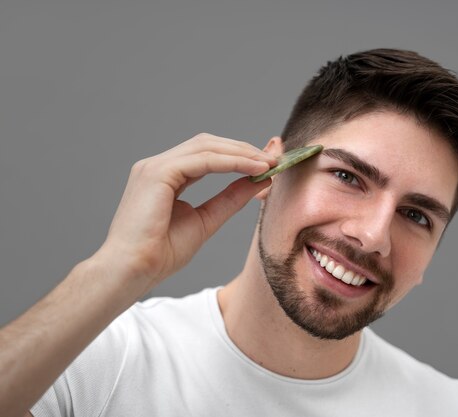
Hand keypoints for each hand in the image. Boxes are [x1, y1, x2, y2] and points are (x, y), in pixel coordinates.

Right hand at [96, 133, 274, 290]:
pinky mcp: (156, 173)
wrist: (132, 271)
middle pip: (208, 144)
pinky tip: (254, 169)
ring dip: (242, 153)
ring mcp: (154, 166)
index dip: (239, 155)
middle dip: (244, 149)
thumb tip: (259, 181)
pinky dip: (231, 162)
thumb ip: (229, 199)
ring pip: (206, 147)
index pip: (207, 154)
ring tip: (268, 163)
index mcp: (165, 176)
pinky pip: (202, 160)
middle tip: (274, 158)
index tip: (268, 164)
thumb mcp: (206, 221)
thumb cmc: (161, 253)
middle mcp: (158, 166)